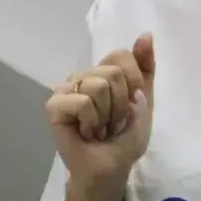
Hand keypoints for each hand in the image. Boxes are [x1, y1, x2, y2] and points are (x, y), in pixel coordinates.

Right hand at [46, 34, 155, 190]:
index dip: (134, 83)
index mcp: (105, 71)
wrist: (110, 166)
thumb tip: (146, 34)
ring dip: (107, 114)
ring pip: (97, 85)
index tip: (132, 104)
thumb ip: (146, 68)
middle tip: (112, 121)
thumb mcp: (145, 100)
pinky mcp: (54, 106)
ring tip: (99, 127)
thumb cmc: (125, 137)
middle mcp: (84, 75)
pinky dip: (91, 121)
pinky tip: (85, 132)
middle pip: (112, 72)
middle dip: (121, 103)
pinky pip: (81, 102)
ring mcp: (67, 89)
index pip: (121, 55)